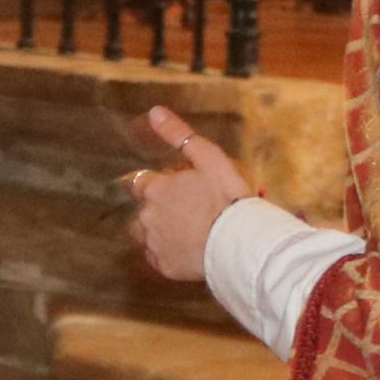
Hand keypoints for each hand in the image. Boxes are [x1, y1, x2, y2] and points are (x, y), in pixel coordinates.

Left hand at [127, 104, 251, 285]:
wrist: (238, 243)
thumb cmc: (226, 197)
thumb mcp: (208, 158)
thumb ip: (179, 135)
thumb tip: (154, 112)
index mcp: (156, 190)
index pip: (141, 184)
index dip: (155, 185)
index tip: (171, 189)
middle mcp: (147, 217)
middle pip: (142, 212)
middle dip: (156, 210)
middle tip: (185, 213)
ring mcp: (154, 244)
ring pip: (145, 236)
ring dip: (157, 232)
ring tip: (184, 233)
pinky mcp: (163, 266)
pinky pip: (158, 258)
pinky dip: (167, 254)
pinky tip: (187, 250)